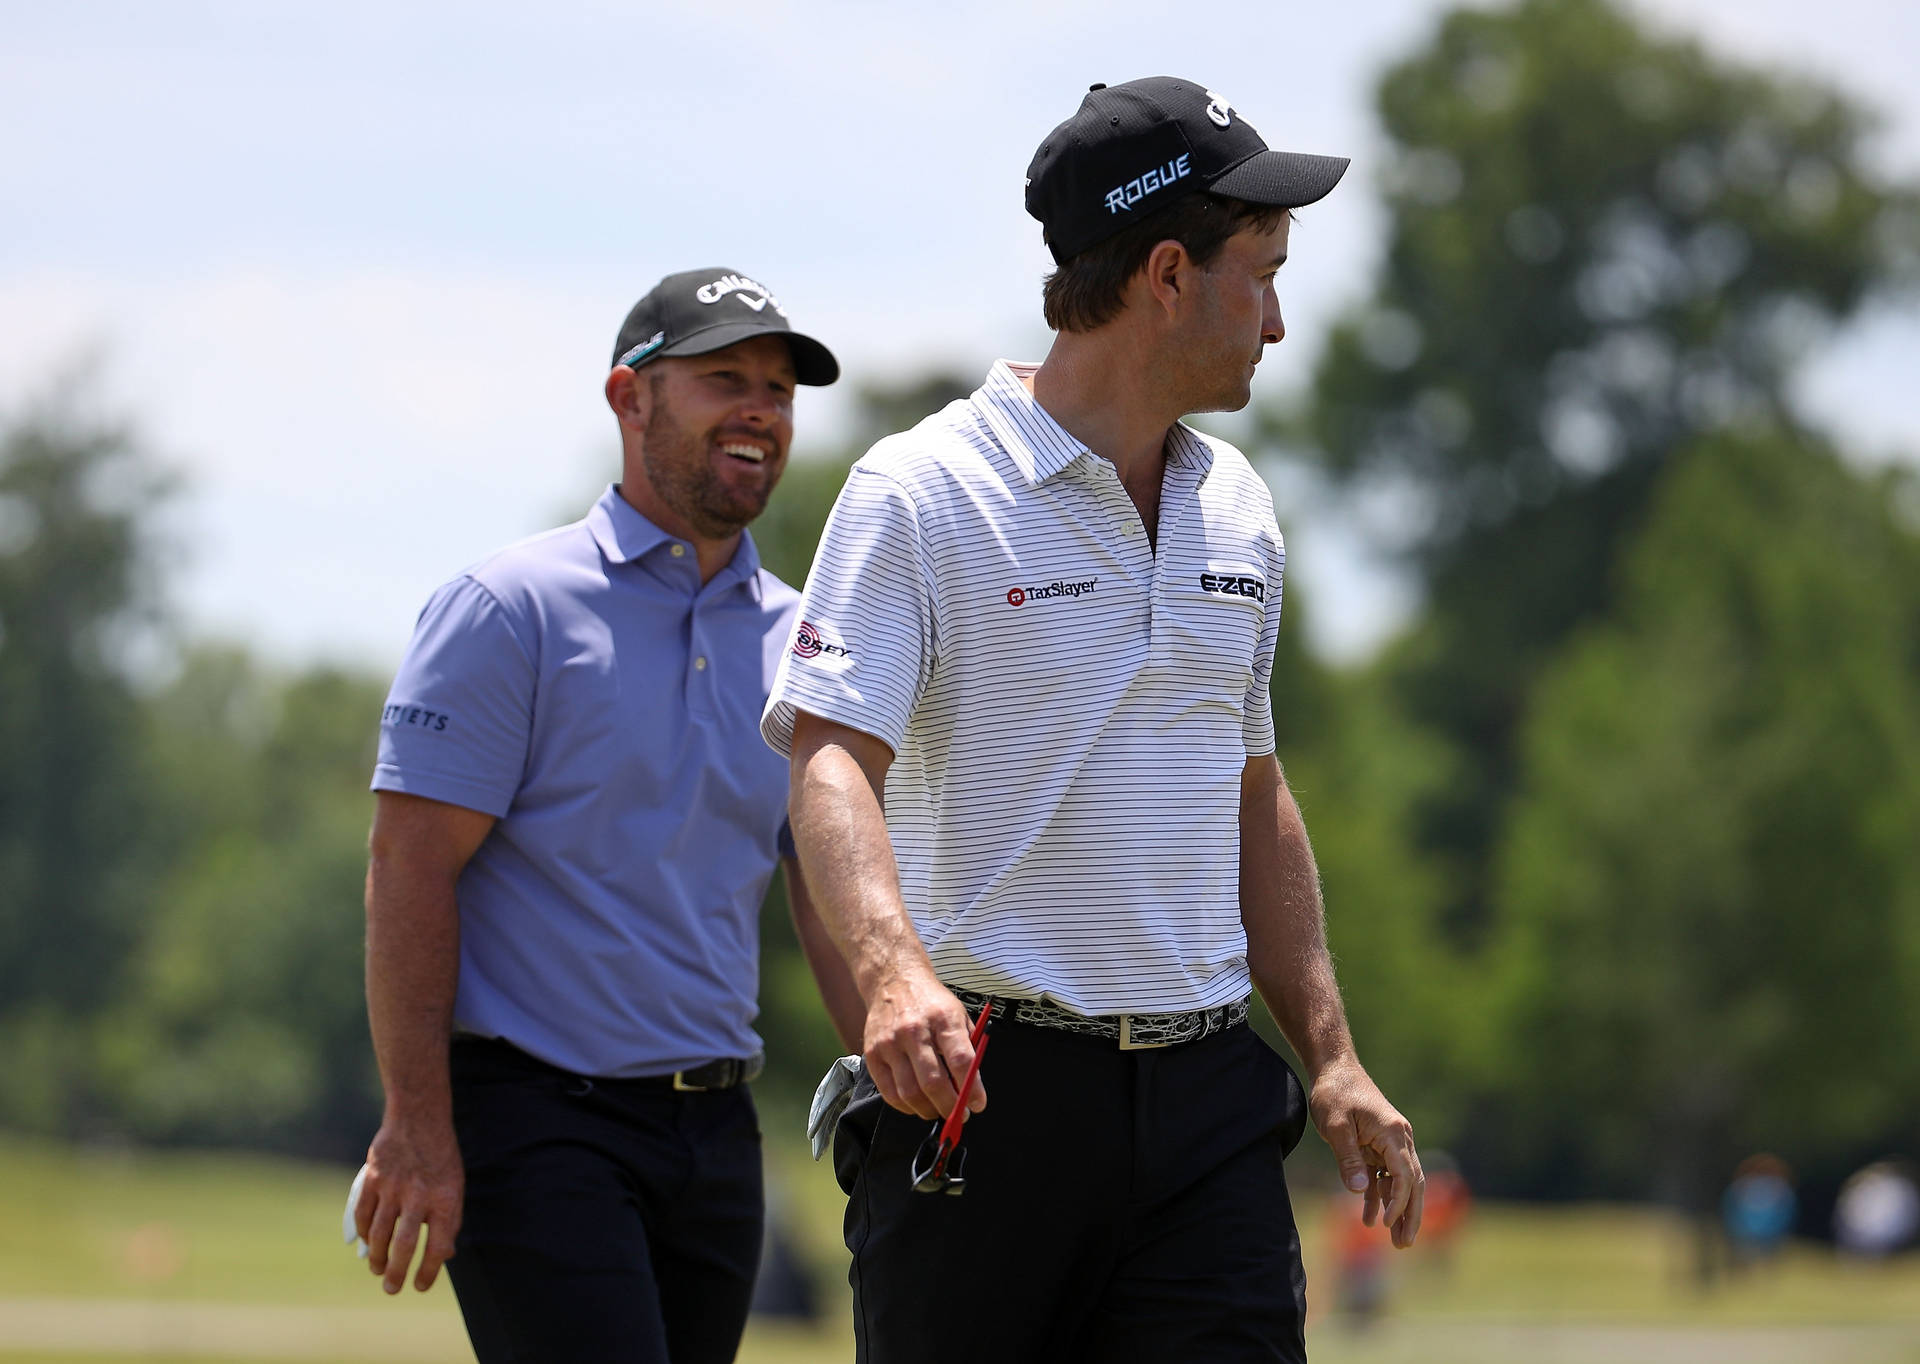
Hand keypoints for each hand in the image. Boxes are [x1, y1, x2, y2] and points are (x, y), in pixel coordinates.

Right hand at [354, 1115, 463, 1292]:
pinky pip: (364, 1215)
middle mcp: (419, 1194)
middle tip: (391, 1289)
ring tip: (379, 1270)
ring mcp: (393, 1186)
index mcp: (446, 1198)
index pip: (438, 1245)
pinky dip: (365, 1234)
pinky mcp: (373, 1179)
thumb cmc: (440, 1158)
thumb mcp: (455, 1186)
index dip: (429, 1271)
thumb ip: (449, 1219)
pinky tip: (369, 1243)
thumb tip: (444, 1255)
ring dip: (377, 1258)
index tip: (420, 1286)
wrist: (419, 1118)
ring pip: (380, 1233)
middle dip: (396, 1273)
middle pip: (404, 1244)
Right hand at [861, 968, 987, 1120]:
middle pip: (933, 1082)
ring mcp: (890, 1043)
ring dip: (929, 1110)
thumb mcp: (958, 1014)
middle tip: (960, 1115)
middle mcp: (914, 1030)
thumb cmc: (931, 1002)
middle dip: (950, 1107)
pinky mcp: (873, 1054)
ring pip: (910, 1092)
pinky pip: (889, 1092)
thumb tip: (972, 1087)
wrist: (894, 980)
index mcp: (943, 1019)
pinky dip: (906, 1106)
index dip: (972, 1088)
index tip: (978, 1104)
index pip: (960, 1060)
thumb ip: (967, 1048)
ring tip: (938, 1110)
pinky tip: (917, 1104)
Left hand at [1310, 1056, 1423, 1248]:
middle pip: (1413, 1183)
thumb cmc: (1333, 1092)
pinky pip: (1383, 1176)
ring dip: (1398, 1210)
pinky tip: (1369, 1218)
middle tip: (1405, 1244)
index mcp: (1392, 1133)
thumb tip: (1357, 1189)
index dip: (1399, 1203)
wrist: (1334, 1068)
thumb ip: (1347, 1157)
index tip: (1387, 1224)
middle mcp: (1399, 1138)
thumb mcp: (1334, 1124)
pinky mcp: (1379, 1144)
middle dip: (1410, 1215)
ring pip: (1401, 1182)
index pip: (1404, 1175)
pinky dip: (1378, 1196)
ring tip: (1395, 1241)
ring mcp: (1391, 1142)